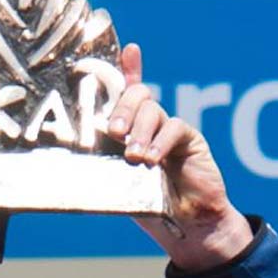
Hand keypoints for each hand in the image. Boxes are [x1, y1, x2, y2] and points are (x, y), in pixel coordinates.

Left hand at [107, 47, 253, 271]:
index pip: (127, 94)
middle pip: (136, 96)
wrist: (188, 228)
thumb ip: (110, 165)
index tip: (128, 50)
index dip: (128, 69)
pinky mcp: (189, 139)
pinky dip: (160, 141)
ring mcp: (169, 130)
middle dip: (122, 109)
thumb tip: (87, 154)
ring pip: (151, 110)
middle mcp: (149, 125)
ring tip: (134, 157)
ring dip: (140, 131)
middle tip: (114, 132)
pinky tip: (153, 159)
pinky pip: (173, 127)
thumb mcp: (123, 186)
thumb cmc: (153, 210)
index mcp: (130, 133)